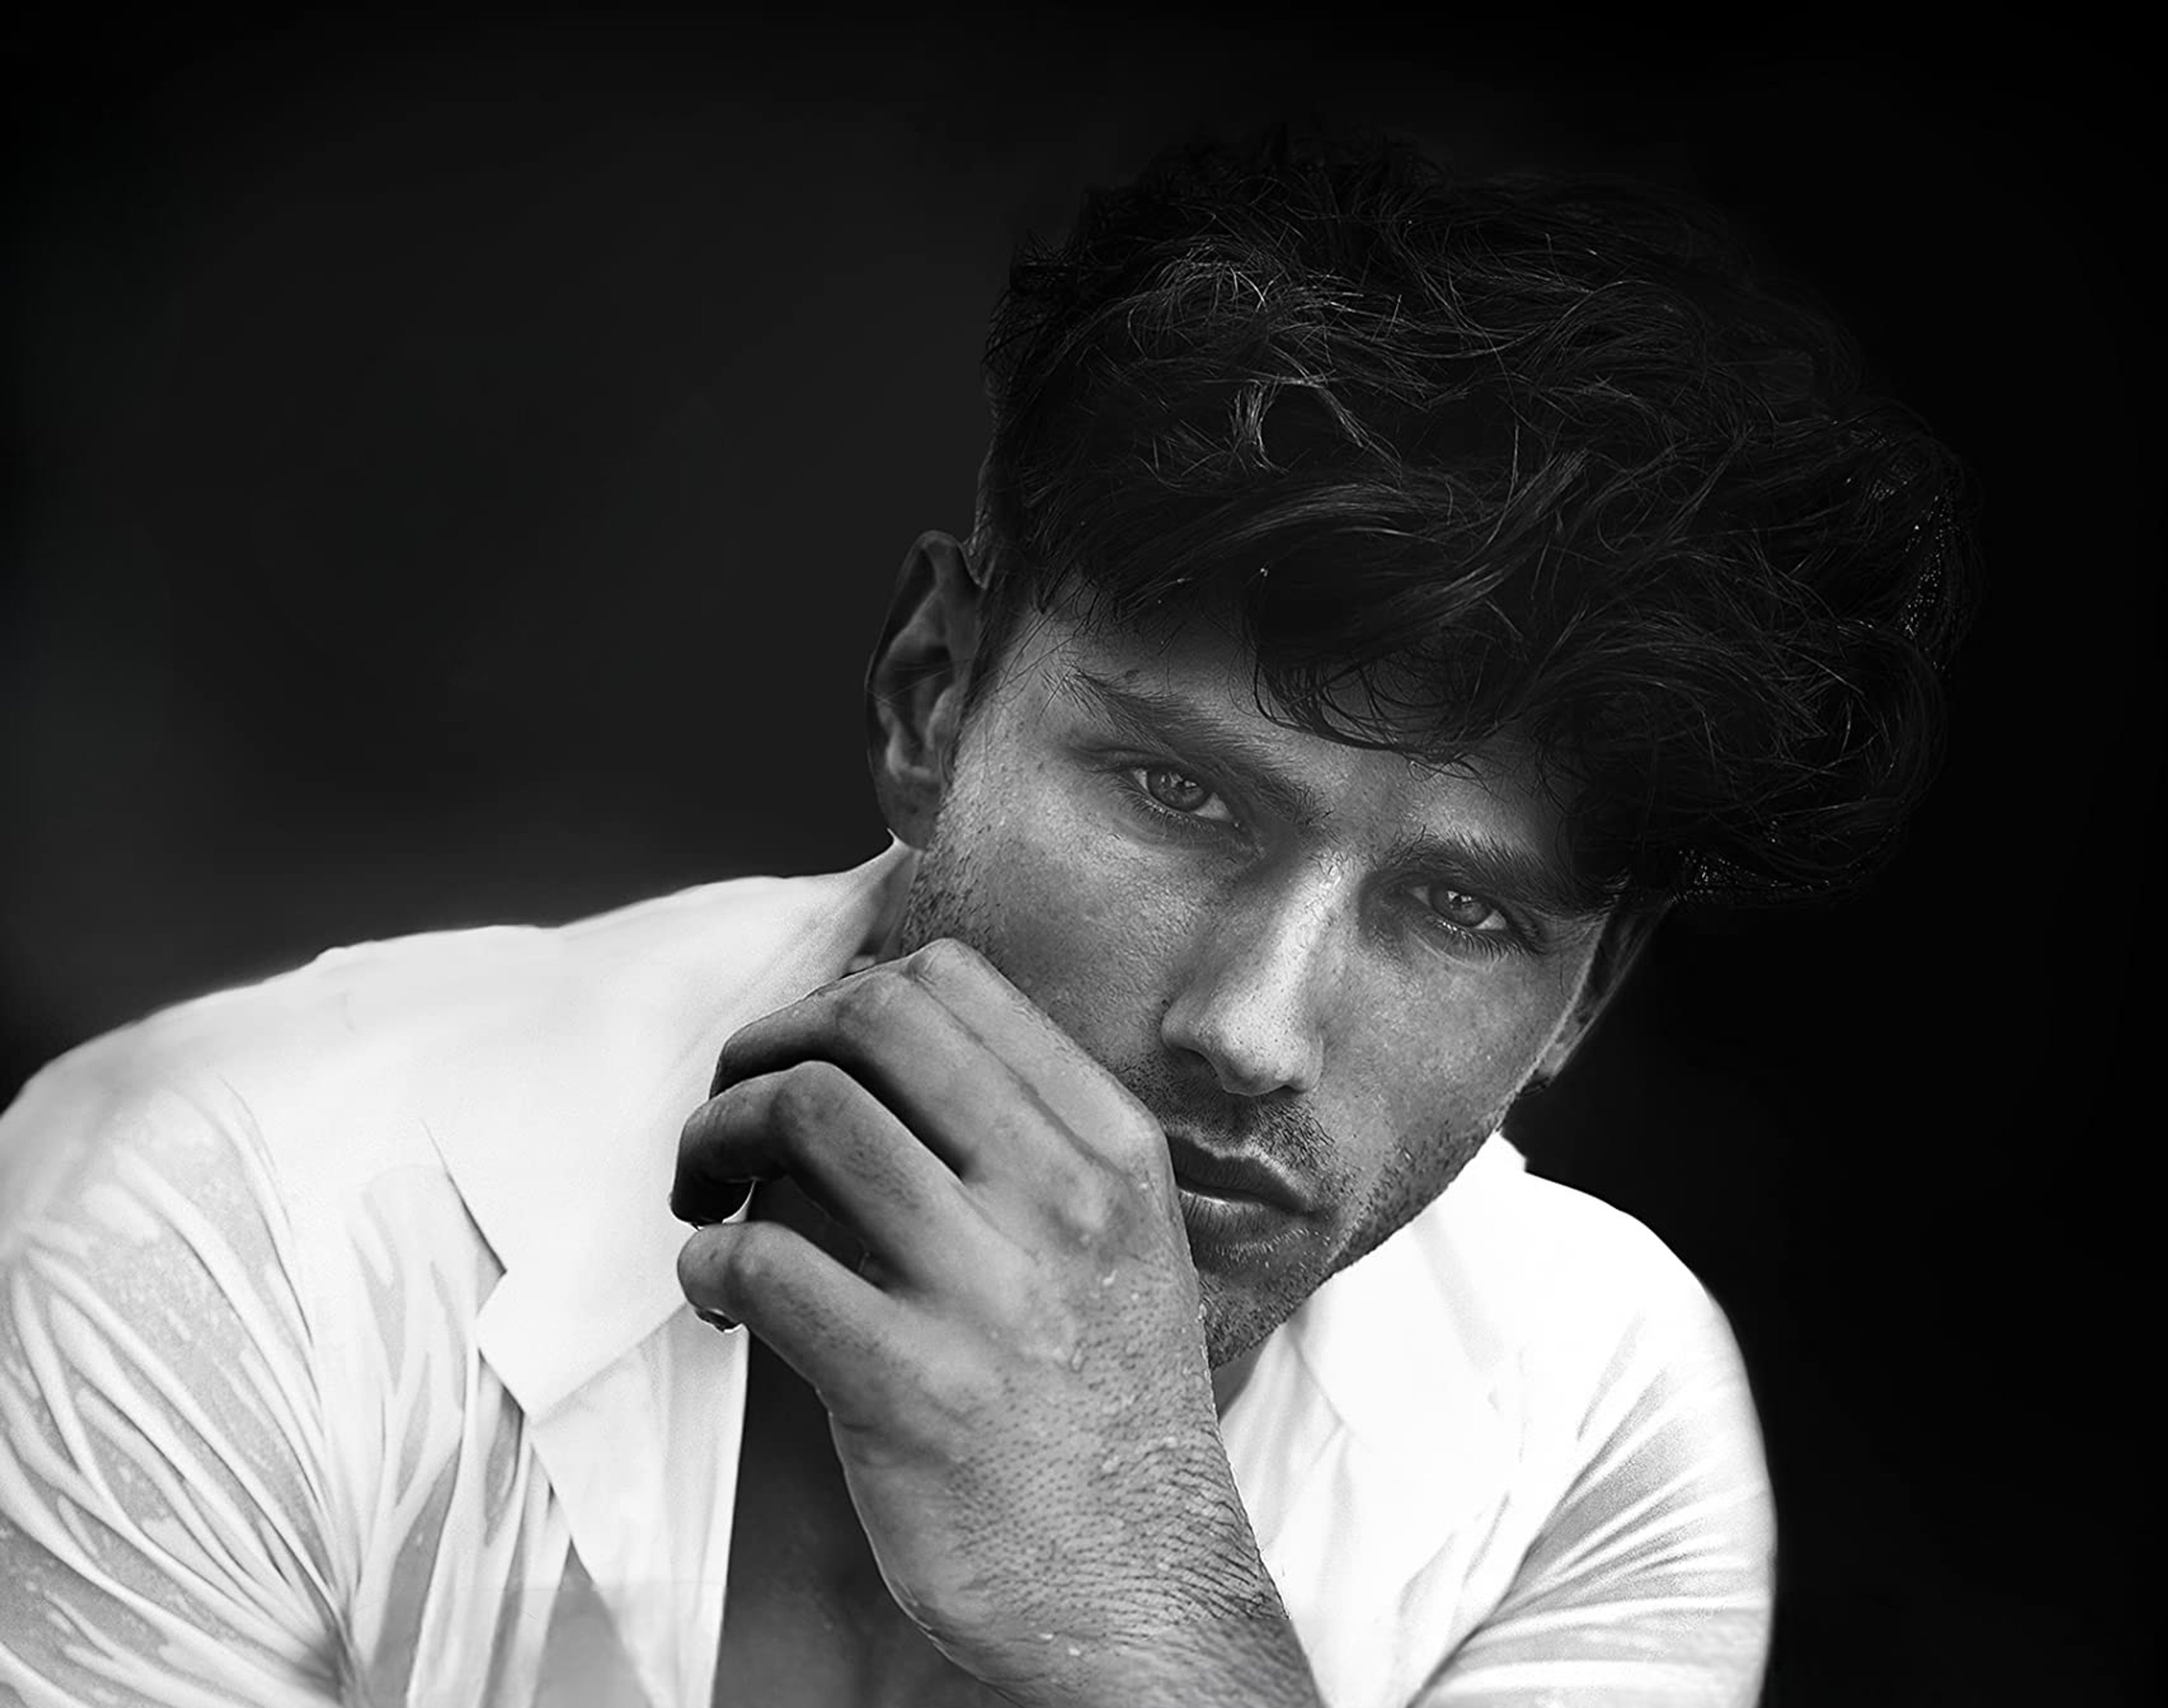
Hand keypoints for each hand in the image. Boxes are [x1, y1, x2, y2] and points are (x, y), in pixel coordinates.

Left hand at [673, 939, 1320, 1706]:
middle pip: (870, 1019)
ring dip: (715, 1139)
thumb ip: (1025, 1139)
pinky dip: (707, 1260)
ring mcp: (989, 1289)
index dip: (838, 999)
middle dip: (763, 1046)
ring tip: (706, 1198)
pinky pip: (762, 1259)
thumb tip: (867, 1039)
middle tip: (729, 1117)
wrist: (1141, 1595)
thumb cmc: (1107, 1414)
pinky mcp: (909, 1387)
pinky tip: (723, 1298)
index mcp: (1112, 1147)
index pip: (950, 979)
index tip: (801, 1062)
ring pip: (805, 1113)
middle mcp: (1062, 1196)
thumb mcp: (1119, 1242)